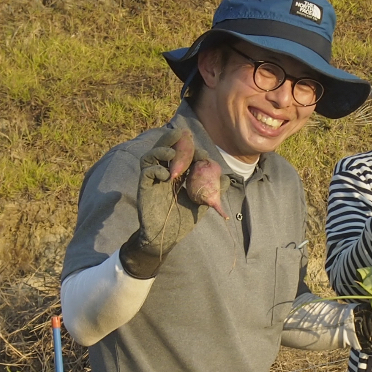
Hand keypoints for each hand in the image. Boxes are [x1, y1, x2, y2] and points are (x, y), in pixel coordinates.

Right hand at [119, 129, 205, 278]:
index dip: (192, 150)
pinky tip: (167, 176)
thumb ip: (213, 190)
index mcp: (177, 174)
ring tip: (173, 153)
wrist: (167, 237)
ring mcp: (152, 179)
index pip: (182, 154)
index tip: (202, 155)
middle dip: (173, 139)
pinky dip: (156, 169)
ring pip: (151, 156)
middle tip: (182, 134)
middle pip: (164, 148)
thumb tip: (227, 178)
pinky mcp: (144, 187)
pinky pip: (147, 172)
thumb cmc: (182, 220)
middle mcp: (163, 173)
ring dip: (162, 150)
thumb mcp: (202, 203)